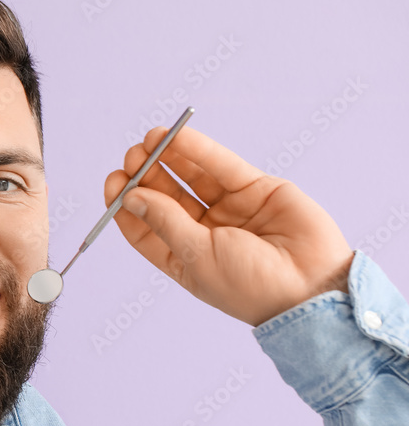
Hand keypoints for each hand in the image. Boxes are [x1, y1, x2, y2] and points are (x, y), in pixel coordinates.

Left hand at [105, 125, 353, 326]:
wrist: (312, 288)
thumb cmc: (251, 286)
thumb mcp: (196, 255)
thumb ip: (165, 221)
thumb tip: (131, 197)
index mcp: (183, 258)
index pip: (145, 228)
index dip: (127, 205)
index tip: (113, 184)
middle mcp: (203, 233)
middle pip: (165, 198)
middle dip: (145, 176)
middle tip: (130, 158)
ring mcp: (229, 210)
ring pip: (191, 177)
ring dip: (167, 158)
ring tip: (147, 141)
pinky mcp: (255, 189)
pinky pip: (221, 166)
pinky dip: (198, 150)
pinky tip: (176, 136)